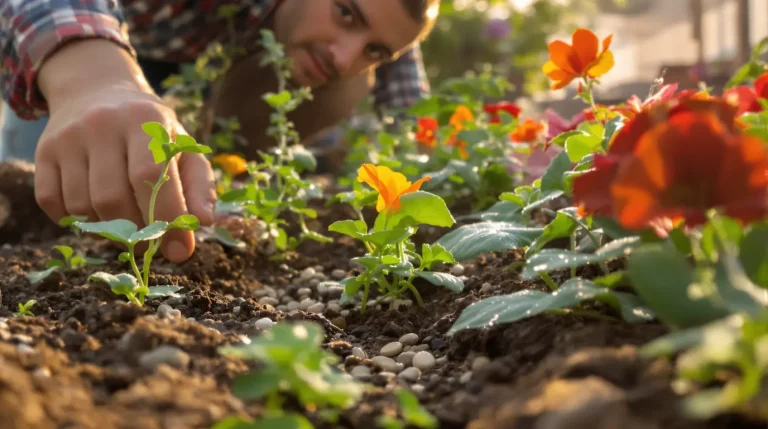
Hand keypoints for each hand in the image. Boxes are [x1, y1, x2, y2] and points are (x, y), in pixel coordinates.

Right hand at [35, 40, 215, 261]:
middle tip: (148, 241)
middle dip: (135, 232)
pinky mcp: (42, 151)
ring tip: (124, 226)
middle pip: (113, 198)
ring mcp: (67, 137)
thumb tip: (202, 222)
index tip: (179, 250)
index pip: (151, 177)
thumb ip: (199, 186)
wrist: (98, 91)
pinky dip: (75, 221)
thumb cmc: (152, 132)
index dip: (166, 220)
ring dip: (106, 230)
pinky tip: (96, 214)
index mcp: (145, 120)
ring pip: (82, 205)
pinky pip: (52, 202)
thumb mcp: (184, 148)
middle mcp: (102, 124)